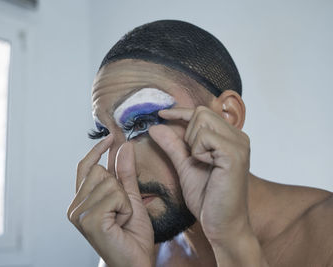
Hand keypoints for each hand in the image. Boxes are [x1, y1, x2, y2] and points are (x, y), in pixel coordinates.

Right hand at [67, 135, 153, 266]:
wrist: (135, 262)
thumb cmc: (132, 234)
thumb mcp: (131, 198)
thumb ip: (125, 173)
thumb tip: (123, 146)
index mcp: (82, 201)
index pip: (85, 167)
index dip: (97, 150)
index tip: (111, 136)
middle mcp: (75, 207)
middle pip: (99, 171)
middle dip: (119, 188)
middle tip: (121, 210)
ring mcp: (80, 214)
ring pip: (108, 182)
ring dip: (124, 200)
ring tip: (121, 218)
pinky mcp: (89, 220)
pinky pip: (114, 195)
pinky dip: (125, 207)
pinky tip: (121, 223)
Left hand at [149, 106, 250, 242]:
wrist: (222, 225)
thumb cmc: (208, 199)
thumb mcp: (185, 166)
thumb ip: (173, 145)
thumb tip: (156, 126)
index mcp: (230, 138)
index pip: (202, 112)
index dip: (180, 111)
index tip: (161, 113)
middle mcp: (238, 136)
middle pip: (200, 113)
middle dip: (187, 133)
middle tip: (194, 158)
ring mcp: (239, 144)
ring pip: (202, 121)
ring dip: (193, 143)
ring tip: (203, 163)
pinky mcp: (235, 154)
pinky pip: (205, 137)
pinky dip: (198, 151)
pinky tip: (208, 167)